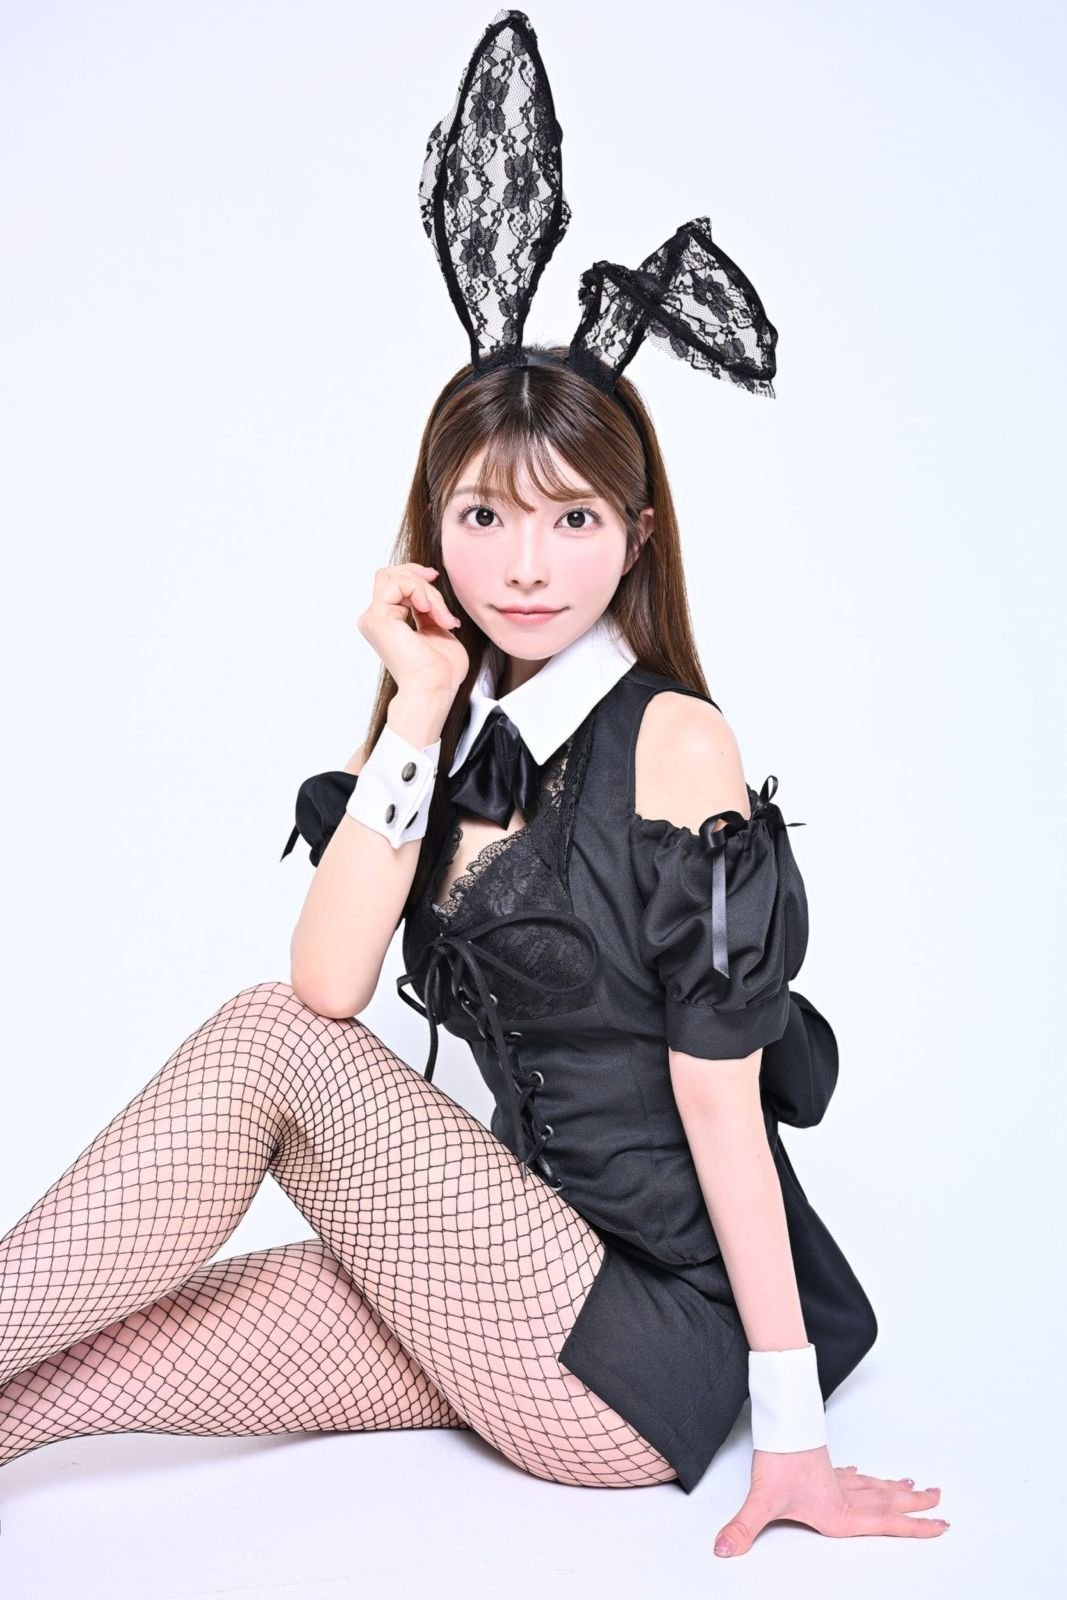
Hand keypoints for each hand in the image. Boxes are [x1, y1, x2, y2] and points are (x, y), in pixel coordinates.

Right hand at [357, 562, 467, 698]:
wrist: (434, 688)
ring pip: (395, 577)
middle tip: (440, 600)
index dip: (414, 575)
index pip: (393, 583)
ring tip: (440, 615)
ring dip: (425, 590)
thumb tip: (426, 591)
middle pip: (391, 575)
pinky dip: (419, 591)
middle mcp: (375, 619)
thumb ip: (428, 609)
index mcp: (387, 623)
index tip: (435, 577)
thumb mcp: (436, 629)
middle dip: (420, 579)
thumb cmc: (440, 670)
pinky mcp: (377, 617)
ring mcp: (373, 618)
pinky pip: (397, 584)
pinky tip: (429, 610)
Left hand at [713, 1446, 947, 1556]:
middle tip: (940, 1502)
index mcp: (837, 1511)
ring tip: (914, 1488)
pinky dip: (863, 1477)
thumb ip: (743, 1529)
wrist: (776, 1419)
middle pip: (886, 1502)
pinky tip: (864, 1474)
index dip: (913, 1527)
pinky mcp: (821, 1462)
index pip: (884, 1523)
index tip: (940, 1525)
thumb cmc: (776, 1459)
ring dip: (893, 1490)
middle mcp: (841, 1495)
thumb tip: (723, 1551)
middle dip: (914, 1506)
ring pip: (872, 1486)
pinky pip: (851, 1473)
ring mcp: (833, 1476)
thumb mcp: (761, 1500)